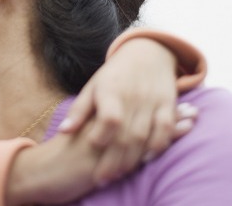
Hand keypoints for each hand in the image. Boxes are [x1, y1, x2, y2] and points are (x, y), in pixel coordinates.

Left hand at [59, 37, 196, 183]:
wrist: (148, 52)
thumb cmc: (115, 74)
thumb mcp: (93, 86)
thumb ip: (79, 109)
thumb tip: (64, 131)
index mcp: (111, 90)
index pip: (109, 117)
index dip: (101, 134)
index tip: (92, 146)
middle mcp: (133, 96)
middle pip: (125, 134)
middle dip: (113, 160)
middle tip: (102, 179)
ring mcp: (152, 101)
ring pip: (144, 136)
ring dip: (132, 158)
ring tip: (119, 174)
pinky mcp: (168, 104)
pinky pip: (166, 129)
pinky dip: (158, 145)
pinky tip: (146, 158)